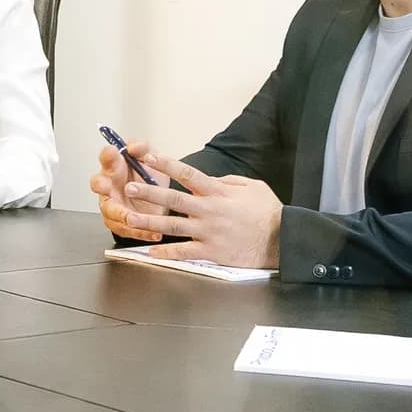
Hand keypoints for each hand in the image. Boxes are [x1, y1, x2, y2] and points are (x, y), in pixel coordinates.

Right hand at [90, 140, 169, 242]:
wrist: (164, 201)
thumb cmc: (150, 178)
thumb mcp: (152, 158)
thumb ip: (143, 148)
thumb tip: (134, 146)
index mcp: (115, 167)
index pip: (106, 157)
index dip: (107, 155)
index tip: (112, 152)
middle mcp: (109, 185)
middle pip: (98, 184)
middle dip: (101, 186)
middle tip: (106, 187)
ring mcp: (112, 205)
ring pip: (110, 210)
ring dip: (121, 213)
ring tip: (132, 217)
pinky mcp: (119, 223)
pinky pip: (125, 229)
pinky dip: (139, 232)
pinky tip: (152, 232)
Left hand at [121, 157, 284, 269]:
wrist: (282, 239)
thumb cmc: (269, 212)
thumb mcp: (253, 187)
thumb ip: (229, 181)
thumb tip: (212, 179)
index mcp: (218, 192)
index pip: (188, 174)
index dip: (167, 164)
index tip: (150, 157)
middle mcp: (209, 210)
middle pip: (173, 199)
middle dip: (149, 192)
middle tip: (129, 187)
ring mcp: (208, 231)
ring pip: (172, 226)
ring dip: (148, 222)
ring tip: (128, 219)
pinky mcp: (211, 251)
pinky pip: (184, 251)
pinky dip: (166, 253)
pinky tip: (151, 253)